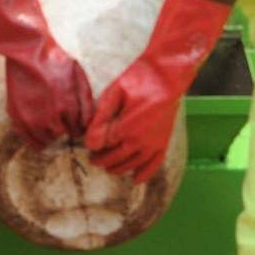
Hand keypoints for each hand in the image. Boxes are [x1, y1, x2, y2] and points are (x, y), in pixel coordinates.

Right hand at [3, 52, 93, 150]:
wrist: (27, 51)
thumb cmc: (55, 61)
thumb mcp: (78, 74)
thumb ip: (86, 101)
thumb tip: (88, 123)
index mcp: (67, 105)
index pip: (76, 131)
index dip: (77, 127)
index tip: (74, 122)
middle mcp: (49, 116)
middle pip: (61, 136)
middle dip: (63, 128)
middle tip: (61, 118)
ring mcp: (31, 118)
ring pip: (45, 139)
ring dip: (49, 132)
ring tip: (49, 120)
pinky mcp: (17, 117)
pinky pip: (29, 139)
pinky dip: (35, 138)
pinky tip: (38, 130)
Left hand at [84, 0, 233, 180]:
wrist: (167, 74)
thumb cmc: (139, 79)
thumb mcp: (114, 93)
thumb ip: (101, 118)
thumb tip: (90, 141)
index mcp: (125, 128)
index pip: (103, 146)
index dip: (93, 146)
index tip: (87, 145)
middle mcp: (140, 141)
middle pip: (115, 158)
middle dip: (101, 160)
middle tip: (93, 158)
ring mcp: (153, 143)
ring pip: (131, 164)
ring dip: (117, 168)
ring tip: (108, 167)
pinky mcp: (163, 141)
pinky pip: (154, 164)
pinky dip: (144, 174)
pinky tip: (135, 179)